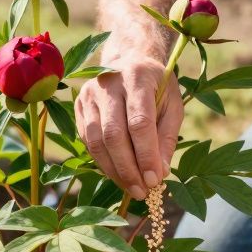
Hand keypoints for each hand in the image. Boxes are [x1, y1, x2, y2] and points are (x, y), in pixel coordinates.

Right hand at [75, 49, 183, 199]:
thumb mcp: (173, 105)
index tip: (155, 180)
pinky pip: (88, 141)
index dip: (146, 155)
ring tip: (131, 189)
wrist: (129, 59)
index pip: (139, 123)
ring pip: (96, 141)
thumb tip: (160, 173)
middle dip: (128, 168)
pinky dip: (103, 162)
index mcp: (137, 77)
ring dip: (113, 170)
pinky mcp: (78, 106)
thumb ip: (167, 137)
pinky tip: (118, 174)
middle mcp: (108, 83)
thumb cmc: (156, 86)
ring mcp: (88, 94)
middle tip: (142, 192)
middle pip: (113, 134)